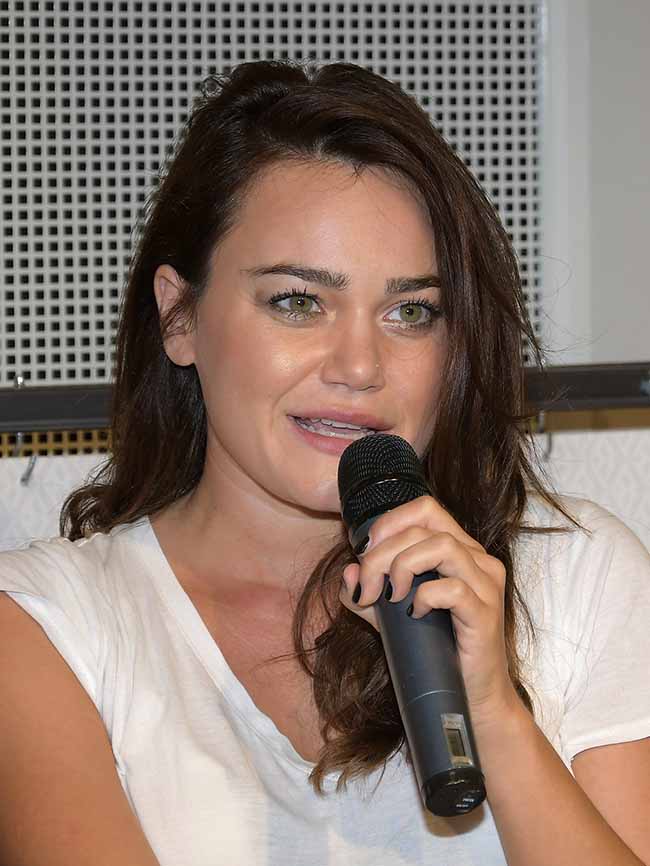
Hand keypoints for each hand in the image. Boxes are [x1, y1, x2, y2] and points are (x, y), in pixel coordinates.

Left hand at [339, 495, 521, 723]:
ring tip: (391, 596)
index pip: (425, 509)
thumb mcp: (390, 616)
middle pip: (424, 527)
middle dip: (382, 554)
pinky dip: (423, 597)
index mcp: (461, 550)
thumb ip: (368, 592)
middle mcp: (478, 559)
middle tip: (368, 587)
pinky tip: (413, 614)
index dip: (389, 523)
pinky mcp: (486, 613)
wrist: (472, 698)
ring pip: (442, 546)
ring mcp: (486, 585)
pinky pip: (452, 589)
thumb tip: (347, 572)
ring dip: (403, 567)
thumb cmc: (435, 650)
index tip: (366, 553)